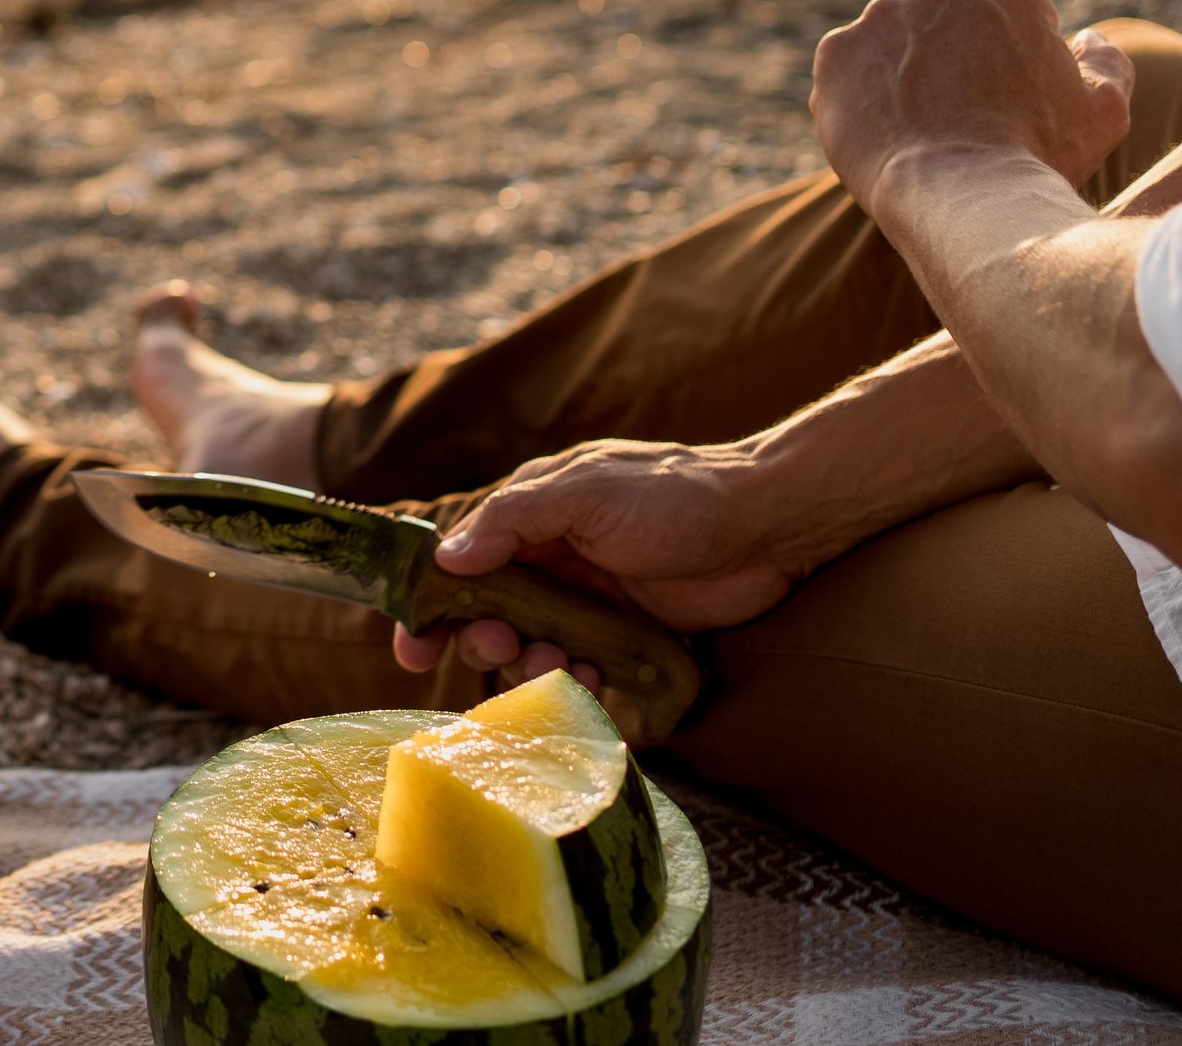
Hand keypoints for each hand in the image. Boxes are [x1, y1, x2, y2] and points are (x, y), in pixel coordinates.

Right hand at [391, 439, 806, 693]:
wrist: (769, 521)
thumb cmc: (674, 493)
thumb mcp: (583, 490)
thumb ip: (512, 519)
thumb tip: (445, 558)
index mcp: (533, 519)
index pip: (461, 565)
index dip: (430, 608)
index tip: (412, 648)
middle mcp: (556, 563)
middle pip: (493, 618)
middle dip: (487, 642)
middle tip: (504, 648)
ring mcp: (593, 605)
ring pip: (538, 653)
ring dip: (536, 669)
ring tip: (560, 667)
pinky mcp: (632, 641)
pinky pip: (589, 676)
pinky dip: (582, 691)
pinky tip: (594, 690)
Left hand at [810, 0, 1131, 218]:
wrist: (961, 197)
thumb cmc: (1040, 156)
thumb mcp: (1105, 109)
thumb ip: (1107, 61)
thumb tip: (1086, 37)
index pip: (1004, 10)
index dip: (1007, 56)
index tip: (1005, 95)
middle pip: (943, 21)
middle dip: (949, 56)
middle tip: (958, 113)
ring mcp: (880, 17)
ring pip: (892, 44)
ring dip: (901, 74)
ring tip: (919, 128)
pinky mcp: (834, 54)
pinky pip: (846, 72)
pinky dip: (858, 97)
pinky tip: (884, 133)